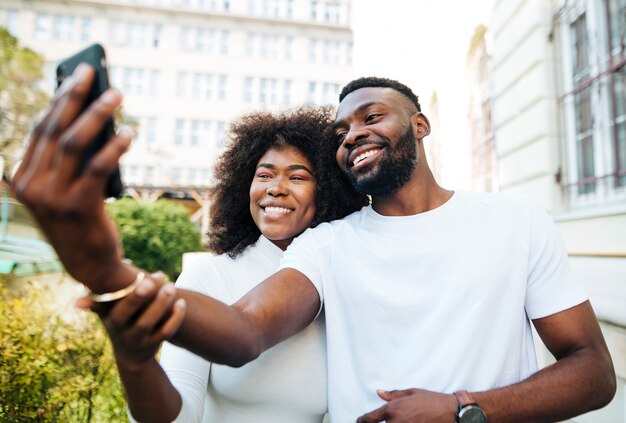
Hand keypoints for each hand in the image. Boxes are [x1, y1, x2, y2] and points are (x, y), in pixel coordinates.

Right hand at [11, 64, 133, 291]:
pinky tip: (129, 133)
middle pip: (54, 129)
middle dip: (75, 96)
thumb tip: (94, 114)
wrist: (91, 266)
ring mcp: (51, 198)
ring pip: (74, 143)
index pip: (40, 129)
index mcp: (24, 178)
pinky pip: (98, 167)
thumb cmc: (82, 221)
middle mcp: (31, 186)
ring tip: (117, 95)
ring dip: (97, 114)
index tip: (75, 75)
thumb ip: (71, 158)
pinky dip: (115, 146)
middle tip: (93, 71)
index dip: (59, 100)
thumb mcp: (68, 187)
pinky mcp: (77, 207)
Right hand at [76, 273, 185, 370]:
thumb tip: (125, 263)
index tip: (143, 275)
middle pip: (127, 313)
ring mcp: (136, 339)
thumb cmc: (121, 322)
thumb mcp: (109, 311)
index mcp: (110, 317)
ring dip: (161, 303)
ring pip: (147, 322)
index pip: (113, 302)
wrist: (130, 356)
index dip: (127, 289)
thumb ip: (108, 293)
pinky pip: (165, 332)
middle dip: (141, 295)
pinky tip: (182, 303)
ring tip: (171, 286)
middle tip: (159, 276)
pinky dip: (175, 318)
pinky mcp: (153, 344)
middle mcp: (120, 329)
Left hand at [356, 388, 457, 422]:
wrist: (450, 412)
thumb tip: (379, 393)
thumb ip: (392, 395)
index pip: (369, 419)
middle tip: (369, 422)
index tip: (360, 421)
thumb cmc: (431, 400)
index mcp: (393, 409)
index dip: (362, 421)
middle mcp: (396, 422)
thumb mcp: (410, 393)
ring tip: (391, 421)